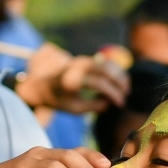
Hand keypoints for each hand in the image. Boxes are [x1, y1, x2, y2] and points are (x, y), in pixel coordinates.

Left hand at [15, 43, 129, 112]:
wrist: (40, 85)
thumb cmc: (58, 100)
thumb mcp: (75, 108)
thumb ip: (94, 106)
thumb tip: (112, 102)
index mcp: (71, 81)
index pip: (99, 83)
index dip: (113, 93)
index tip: (121, 103)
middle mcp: (75, 66)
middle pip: (104, 69)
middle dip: (118, 80)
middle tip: (127, 93)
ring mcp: (78, 60)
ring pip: (104, 62)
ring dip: (118, 73)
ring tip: (125, 86)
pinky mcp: (81, 58)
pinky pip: (101, 60)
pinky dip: (112, 68)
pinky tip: (119, 78)